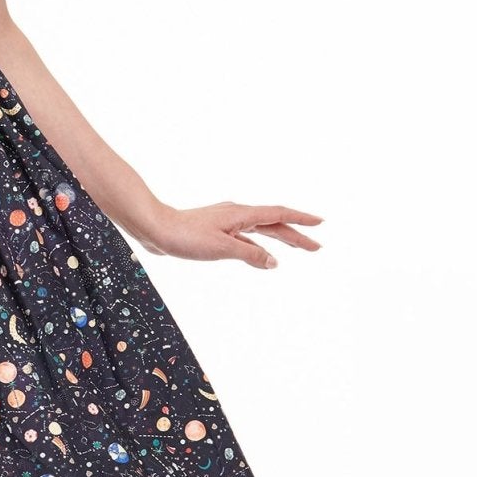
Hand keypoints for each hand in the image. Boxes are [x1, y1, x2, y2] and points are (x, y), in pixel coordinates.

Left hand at [139, 200, 322, 268]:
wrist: (156, 229)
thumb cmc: (186, 236)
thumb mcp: (221, 248)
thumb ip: (250, 255)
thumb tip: (274, 262)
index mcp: (241, 214)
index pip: (279, 215)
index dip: (301, 219)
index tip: (320, 223)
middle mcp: (237, 215)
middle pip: (273, 224)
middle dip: (296, 235)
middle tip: (316, 247)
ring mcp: (226, 223)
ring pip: (260, 232)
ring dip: (279, 240)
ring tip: (297, 249)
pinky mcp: (216, 232)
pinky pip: (246, 239)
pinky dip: (258, 247)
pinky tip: (263, 257)